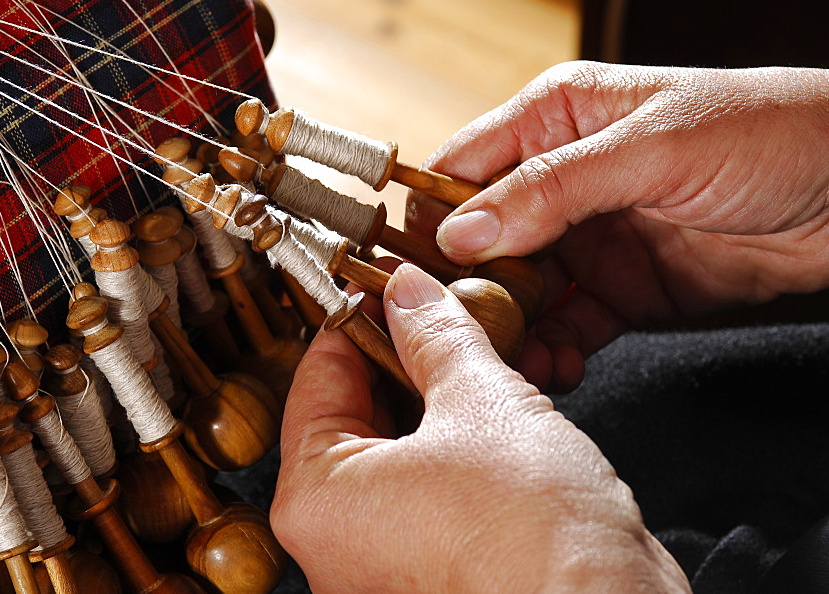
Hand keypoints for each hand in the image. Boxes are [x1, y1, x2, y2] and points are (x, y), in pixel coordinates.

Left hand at [271, 263, 689, 593]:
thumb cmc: (535, 542)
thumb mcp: (480, 402)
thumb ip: (437, 336)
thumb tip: (411, 295)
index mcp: (316, 499)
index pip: (318, 376)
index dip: (359, 318)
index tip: (387, 285)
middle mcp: (337, 539)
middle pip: (355, 412)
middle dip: (403, 354)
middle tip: (438, 309)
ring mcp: (383, 558)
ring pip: (397, 446)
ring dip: (436, 394)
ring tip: (476, 349)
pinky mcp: (432, 567)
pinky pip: (426, 484)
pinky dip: (453, 441)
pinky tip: (494, 404)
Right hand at [407, 62, 828, 389]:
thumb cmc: (764, 131)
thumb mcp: (651, 147)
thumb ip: (552, 187)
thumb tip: (461, 231)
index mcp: (553, 119)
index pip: (461, 168)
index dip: (430, 217)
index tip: (413, 270)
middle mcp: (559, 179)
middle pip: (480, 239)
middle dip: (464, 286)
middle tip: (454, 331)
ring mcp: (589, 238)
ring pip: (518, 290)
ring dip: (507, 328)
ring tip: (506, 361)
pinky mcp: (621, 289)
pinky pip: (568, 324)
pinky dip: (554, 349)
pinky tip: (554, 367)